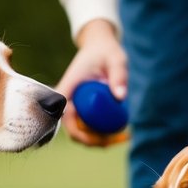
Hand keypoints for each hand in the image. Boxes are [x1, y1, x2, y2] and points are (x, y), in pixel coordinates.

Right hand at [54, 19, 130, 147]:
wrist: (100, 46)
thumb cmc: (106, 51)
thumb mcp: (116, 59)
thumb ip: (119, 75)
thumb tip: (120, 97)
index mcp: (68, 90)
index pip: (65, 119)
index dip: (80, 134)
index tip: (101, 138)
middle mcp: (66, 101)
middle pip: (74, 131)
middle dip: (94, 141)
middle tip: (118, 139)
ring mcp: (73, 106)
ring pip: (81, 132)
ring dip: (99, 140)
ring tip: (122, 137)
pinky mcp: (81, 108)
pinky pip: (87, 126)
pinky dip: (101, 133)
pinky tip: (120, 134)